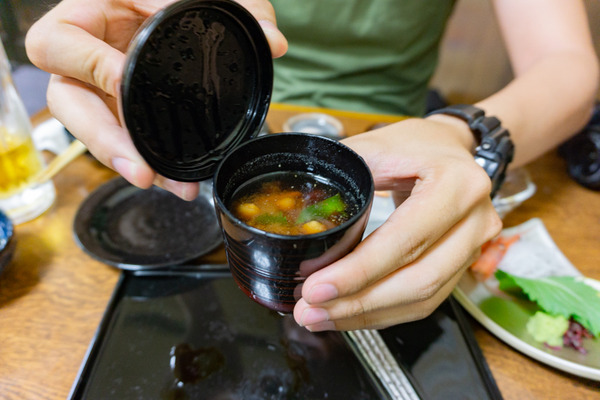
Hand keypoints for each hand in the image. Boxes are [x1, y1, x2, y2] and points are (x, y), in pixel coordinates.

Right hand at [25, 0, 286, 198]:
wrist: (189, 7)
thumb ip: (244, 8)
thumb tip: (274, 42)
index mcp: (92, 10)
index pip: (63, 41)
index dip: (91, 64)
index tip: (126, 81)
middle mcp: (88, 52)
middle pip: (65, 99)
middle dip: (101, 137)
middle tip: (139, 167)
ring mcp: (100, 85)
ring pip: (89, 129)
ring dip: (124, 160)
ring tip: (158, 181)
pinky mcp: (119, 109)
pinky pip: (122, 139)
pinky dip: (144, 161)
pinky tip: (170, 180)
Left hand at [293, 118, 502, 330]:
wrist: (449, 148)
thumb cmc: (415, 144)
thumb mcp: (376, 144)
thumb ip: (341, 175)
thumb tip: (301, 214)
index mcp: (457, 185)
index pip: (405, 239)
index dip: (359, 271)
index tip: (317, 287)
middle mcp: (474, 221)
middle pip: (418, 280)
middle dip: (358, 303)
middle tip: (310, 310)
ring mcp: (474, 248)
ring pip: (423, 298)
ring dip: (366, 314)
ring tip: (320, 316)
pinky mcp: (462, 266)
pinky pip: (425, 301)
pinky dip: (383, 312)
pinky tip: (349, 314)